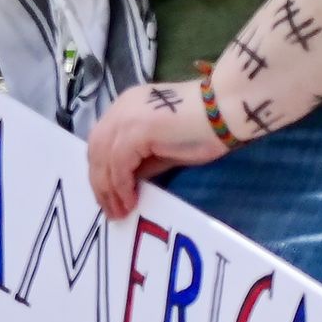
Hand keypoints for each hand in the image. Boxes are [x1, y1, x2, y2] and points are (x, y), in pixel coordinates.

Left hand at [86, 78, 229, 217]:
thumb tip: (129, 182)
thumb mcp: (165, 148)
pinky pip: (118, 163)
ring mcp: (124, 117)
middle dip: (99, 183)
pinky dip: (121, 184)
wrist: (225, 110)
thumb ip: (144, 160)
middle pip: (96, 150)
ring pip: (102, 157)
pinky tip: (130, 201)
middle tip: (109, 210)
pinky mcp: (135, 130)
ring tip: (118, 212)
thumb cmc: (204, 128)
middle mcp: (119, 109)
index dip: (101, 170)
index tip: (107, 196)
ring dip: (107, 188)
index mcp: (124, 108)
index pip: (101, 142)